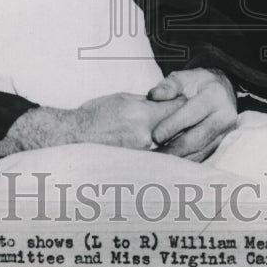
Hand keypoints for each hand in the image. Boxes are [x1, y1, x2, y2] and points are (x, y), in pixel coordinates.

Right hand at [0, 92, 186, 156]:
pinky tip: (171, 160)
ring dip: (180, 146)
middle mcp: (146, 137)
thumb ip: (147, 102)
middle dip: (187, 127)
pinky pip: (159, 163)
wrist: (72, 137)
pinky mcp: (136, 168)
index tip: (189, 105)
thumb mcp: (122, 99)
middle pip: (179, 131)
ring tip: (187, 143)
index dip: (184, 105)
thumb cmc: (95, 114)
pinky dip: (167, 160)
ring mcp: (142, 156)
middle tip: (194, 124)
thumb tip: (166, 102)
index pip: (178, 108)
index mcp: (143, 115)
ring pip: (173, 150)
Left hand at [147, 67, 237, 161]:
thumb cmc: (197, 83)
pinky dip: (186, 160)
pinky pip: (203, 155)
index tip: (155, 136)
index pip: (192, 113)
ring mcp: (226, 132)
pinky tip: (171, 162)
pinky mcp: (222, 143)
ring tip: (159, 162)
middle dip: (175, 148)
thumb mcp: (184, 77)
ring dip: (180, 158)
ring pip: (201, 150)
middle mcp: (224, 116)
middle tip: (155, 155)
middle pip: (198, 137)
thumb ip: (168, 85)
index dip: (173, 125)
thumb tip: (153, 95)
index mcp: (214, 96)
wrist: (222, 89)